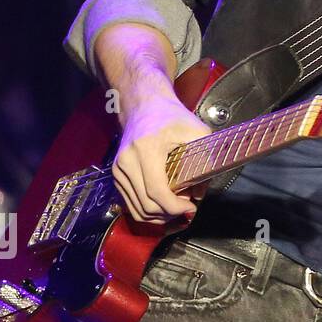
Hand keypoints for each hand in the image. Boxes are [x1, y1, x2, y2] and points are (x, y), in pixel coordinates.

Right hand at [111, 93, 211, 224]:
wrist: (145, 105)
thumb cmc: (172, 117)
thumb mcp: (197, 132)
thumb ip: (204, 162)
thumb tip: (200, 194)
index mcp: (145, 150)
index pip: (156, 192)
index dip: (175, 207)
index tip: (191, 207)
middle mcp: (126, 162)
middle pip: (145, 206)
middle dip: (169, 214)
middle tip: (187, 208)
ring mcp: (118, 170)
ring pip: (136, 209)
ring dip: (159, 216)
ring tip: (177, 207)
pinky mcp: (117, 175)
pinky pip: (131, 203)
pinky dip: (148, 210)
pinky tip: (165, 204)